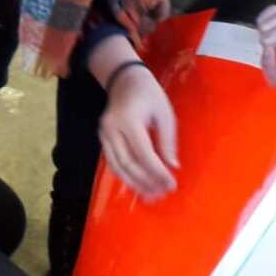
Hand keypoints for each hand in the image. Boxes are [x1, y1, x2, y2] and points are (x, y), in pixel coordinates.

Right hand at [98, 63, 179, 200]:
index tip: (171, 184)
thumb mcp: (165, 113)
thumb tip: (173, 166)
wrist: (124, 79)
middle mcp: (112, 128)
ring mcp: (104, 134)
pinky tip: (137, 185)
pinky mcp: (102, 138)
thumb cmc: (149, 94)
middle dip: (146, 182)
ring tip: (150, 196)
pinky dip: (125, 176)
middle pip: (128, 163)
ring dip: (134, 184)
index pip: (144, 154)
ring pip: (117, 166)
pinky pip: (112, 162)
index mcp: (129, 120)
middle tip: (162, 193)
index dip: (157, 172)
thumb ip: (167, 140)